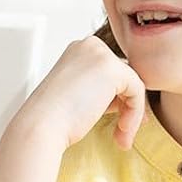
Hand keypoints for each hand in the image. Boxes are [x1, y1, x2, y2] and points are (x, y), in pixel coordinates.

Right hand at [17, 36, 147, 151]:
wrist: (43, 123)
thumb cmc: (55, 114)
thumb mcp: (81, 93)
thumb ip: (102, 88)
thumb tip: (127, 98)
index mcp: (79, 49)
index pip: (112, 72)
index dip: (118, 99)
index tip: (118, 121)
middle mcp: (90, 45)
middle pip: (126, 76)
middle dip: (127, 105)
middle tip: (121, 130)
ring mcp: (100, 54)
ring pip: (133, 85)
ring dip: (132, 114)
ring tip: (120, 136)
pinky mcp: (113, 69)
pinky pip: (138, 93)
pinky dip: (134, 114)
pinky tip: (121, 130)